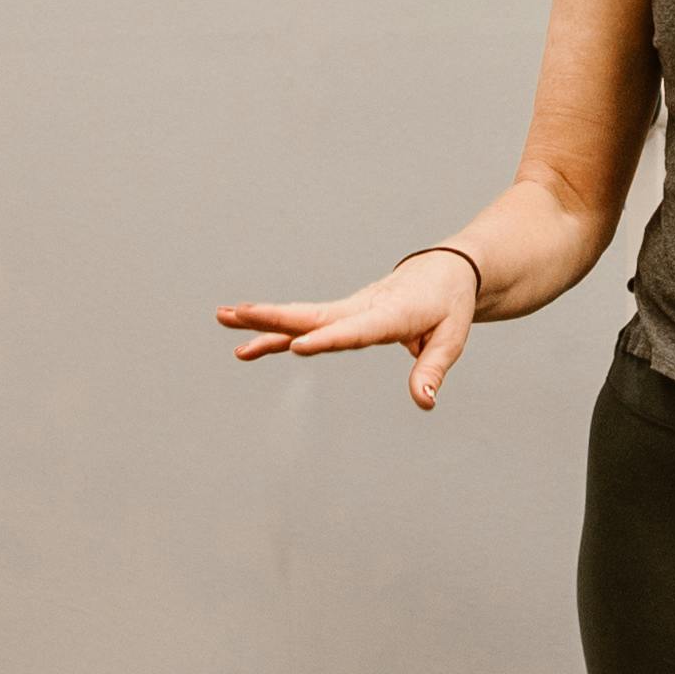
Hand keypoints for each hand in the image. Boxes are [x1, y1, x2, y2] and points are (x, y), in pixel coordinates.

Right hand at [217, 246, 481, 412]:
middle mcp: (361, 307)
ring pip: (301, 316)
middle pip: (313, 315)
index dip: (328, 339)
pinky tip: (246, 346)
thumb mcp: (451, 338)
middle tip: (236, 313)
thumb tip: (424, 402)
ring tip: (223, 318)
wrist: (443, 271)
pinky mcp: (340, 314)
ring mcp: (347, 309)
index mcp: (391, 313)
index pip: (355, 330)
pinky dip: (276, 333)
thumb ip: (432, 369)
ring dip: (263, 319)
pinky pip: (305, 324)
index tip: (298, 347)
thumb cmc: (449, 306)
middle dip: (274, 316)